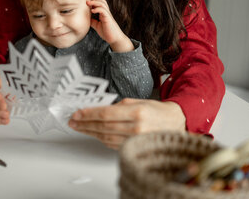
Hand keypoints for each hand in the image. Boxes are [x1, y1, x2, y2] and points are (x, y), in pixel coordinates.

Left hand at [68, 99, 185, 148]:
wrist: (175, 123)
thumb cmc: (157, 111)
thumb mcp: (138, 101)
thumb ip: (118, 105)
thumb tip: (98, 109)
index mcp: (137, 113)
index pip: (106, 114)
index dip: (89, 114)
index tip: (77, 113)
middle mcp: (136, 128)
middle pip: (103, 127)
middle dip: (85, 124)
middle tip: (73, 121)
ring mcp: (135, 140)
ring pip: (106, 137)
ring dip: (90, 132)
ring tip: (80, 127)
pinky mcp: (134, 147)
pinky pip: (112, 144)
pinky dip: (101, 138)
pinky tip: (93, 133)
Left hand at [87, 0, 133, 51]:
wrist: (114, 39)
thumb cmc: (107, 32)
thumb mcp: (97, 25)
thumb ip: (93, 21)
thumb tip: (86, 18)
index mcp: (104, 14)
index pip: (101, 3)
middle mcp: (106, 13)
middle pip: (102, 1)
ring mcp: (108, 15)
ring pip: (103, 5)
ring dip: (95, 2)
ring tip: (88, 2)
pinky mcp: (108, 19)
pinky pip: (103, 11)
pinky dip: (98, 9)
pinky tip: (92, 10)